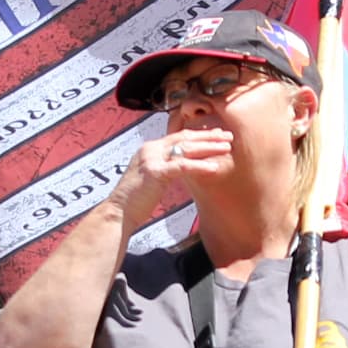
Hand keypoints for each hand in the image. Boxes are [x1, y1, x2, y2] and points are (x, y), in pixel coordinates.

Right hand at [109, 127, 233, 230]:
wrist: (118, 212)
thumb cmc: (136, 200)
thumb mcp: (153, 178)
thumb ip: (166, 169)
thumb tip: (182, 167)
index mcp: (150, 149)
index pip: (178, 136)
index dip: (199, 135)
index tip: (217, 135)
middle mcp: (150, 149)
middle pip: (184, 138)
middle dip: (208, 136)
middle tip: (228, 136)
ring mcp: (151, 159)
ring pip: (185, 149)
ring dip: (209, 147)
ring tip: (227, 148)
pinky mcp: (154, 172)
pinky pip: (182, 167)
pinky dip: (200, 166)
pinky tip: (214, 168)